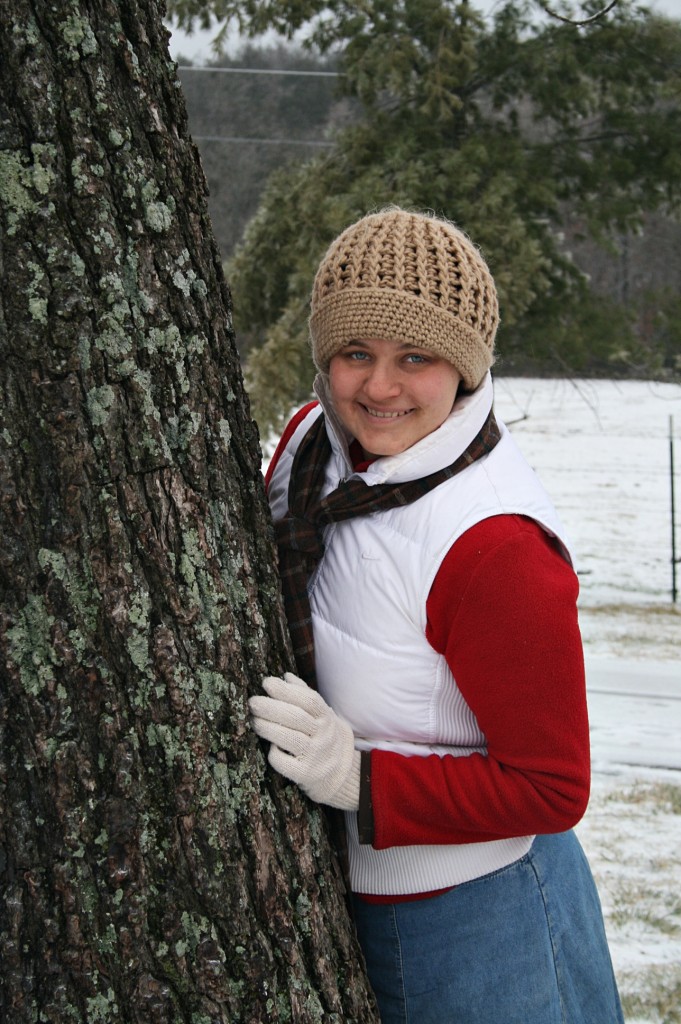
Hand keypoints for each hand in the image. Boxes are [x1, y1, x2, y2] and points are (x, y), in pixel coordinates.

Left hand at [249, 672, 359, 810]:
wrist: (342, 774)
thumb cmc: (324, 737)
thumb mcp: (322, 715)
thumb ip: (305, 695)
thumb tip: (286, 676)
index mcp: (327, 717)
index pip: (309, 700)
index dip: (287, 690)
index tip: (267, 682)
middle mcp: (323, 736)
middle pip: (296, 717)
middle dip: (271, 707)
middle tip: (253, 702)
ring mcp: (315, 756)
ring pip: (289, 738)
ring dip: (268, 727)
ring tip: (254, 720)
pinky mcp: (306, 775)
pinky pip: (285, 763)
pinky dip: (274, 753)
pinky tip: (270, 746)